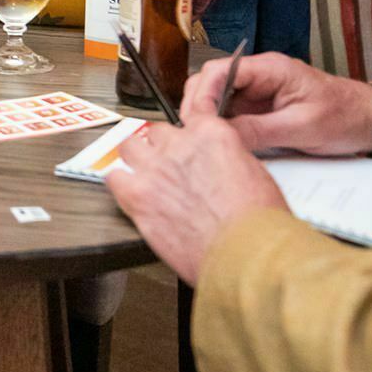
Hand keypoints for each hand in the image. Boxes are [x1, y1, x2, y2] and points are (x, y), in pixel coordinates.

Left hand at [106, 118, 287, 284]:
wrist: (246, 253)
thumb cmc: (257, 224)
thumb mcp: (253, 175)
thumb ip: (226, 159)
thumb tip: (215, 165)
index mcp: (211, 135)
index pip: (188, 118)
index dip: (184, 137)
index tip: (182, 145)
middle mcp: (180, 145)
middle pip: (156, 133)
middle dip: (161, 149)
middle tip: (167, 169)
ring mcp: (155, 168)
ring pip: (129, 147)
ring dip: (136, 160)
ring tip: (144, 177)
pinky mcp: (138, 196)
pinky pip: (114, 178)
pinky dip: (120, 185)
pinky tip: (130, 195)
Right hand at [181, 52, 371, 156]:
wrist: (370, 121)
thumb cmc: (345, 117)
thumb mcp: (303, 127)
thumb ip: (261, 130)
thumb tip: (223, 137)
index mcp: (270, 69)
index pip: (220, 71)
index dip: (202, 94)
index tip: (197, 121)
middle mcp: (259, 77)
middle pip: (211, 83)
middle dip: (199, 108)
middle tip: (197, 136)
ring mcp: (257, 93)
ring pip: (217, 101)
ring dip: (210, 120)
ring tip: (207, 143)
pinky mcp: (260, 110)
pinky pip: (232, 116)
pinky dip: (223, 129)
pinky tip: (222, 145)